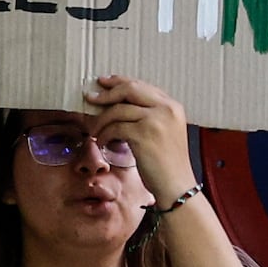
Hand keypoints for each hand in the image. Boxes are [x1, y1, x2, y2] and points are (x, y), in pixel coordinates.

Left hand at [83, 75, 195, 201]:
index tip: (103, 83)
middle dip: (107, 93)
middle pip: (130, 89)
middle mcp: (166, 109)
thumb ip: (149, 114)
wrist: (177, 184)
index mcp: (173, 106)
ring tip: (95, 131)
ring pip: (118, 110)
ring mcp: (156, 121)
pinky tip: (102, 142)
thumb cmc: (168, 162)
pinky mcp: (143, 134)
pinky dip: (104, 135)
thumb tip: (116, 103)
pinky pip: (115, 127)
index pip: (142, 85)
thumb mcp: (164, 131)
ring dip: (101, 120)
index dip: (119, 82)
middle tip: (91, 98)